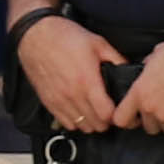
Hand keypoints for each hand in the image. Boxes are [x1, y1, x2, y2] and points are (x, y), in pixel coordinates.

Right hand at [17, 12, 119, 135]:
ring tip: (94, 112)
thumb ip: (116, 59)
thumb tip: (128, 70)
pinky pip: (65, 123)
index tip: (119, 110)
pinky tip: (79, 111)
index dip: (117, 115)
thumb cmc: (64, 37)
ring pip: (81, 126)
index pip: (107, 114)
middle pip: (96, 125)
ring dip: (91, 122)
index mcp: (87, 81)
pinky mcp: (48, 101)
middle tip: (108, 111)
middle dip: (106, 120)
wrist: (36, 36)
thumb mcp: (98, 43)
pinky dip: (75, 122)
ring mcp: (59, 100)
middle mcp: (73, 94)